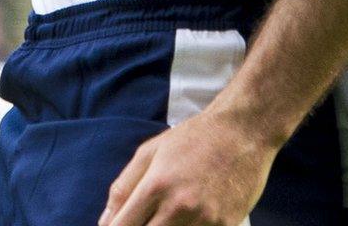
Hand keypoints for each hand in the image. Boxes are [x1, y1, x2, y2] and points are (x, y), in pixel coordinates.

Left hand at [100, 113, 275, 225]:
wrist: (243, 131)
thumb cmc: (193, 138)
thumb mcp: (149, 152)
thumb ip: (123, 188)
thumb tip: (105, 222)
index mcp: (156, 186)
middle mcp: (180, 206)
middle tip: (143, 221)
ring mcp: (206, 220)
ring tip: (164, 219)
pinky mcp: (226, 225)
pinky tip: (186, 220)